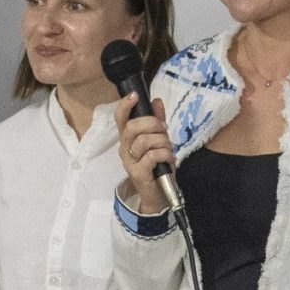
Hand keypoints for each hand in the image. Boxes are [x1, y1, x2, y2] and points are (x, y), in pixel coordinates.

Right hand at [116, 93, 173, 211]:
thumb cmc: (158, 166)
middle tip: (164, 130)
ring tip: (168, 149)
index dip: (125, 105)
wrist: (161, 193)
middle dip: (152, 124)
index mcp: (128, 138)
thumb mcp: (160, 141)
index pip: (120, 119)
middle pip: (132, 127)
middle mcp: (124, 148)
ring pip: (144, 141)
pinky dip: (165, 154)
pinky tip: (169, 159)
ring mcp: (129, 161)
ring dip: (162, 142)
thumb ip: (157, 121)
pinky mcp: (137, 173)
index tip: (135, 95)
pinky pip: (152, 156)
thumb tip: (156, 101)